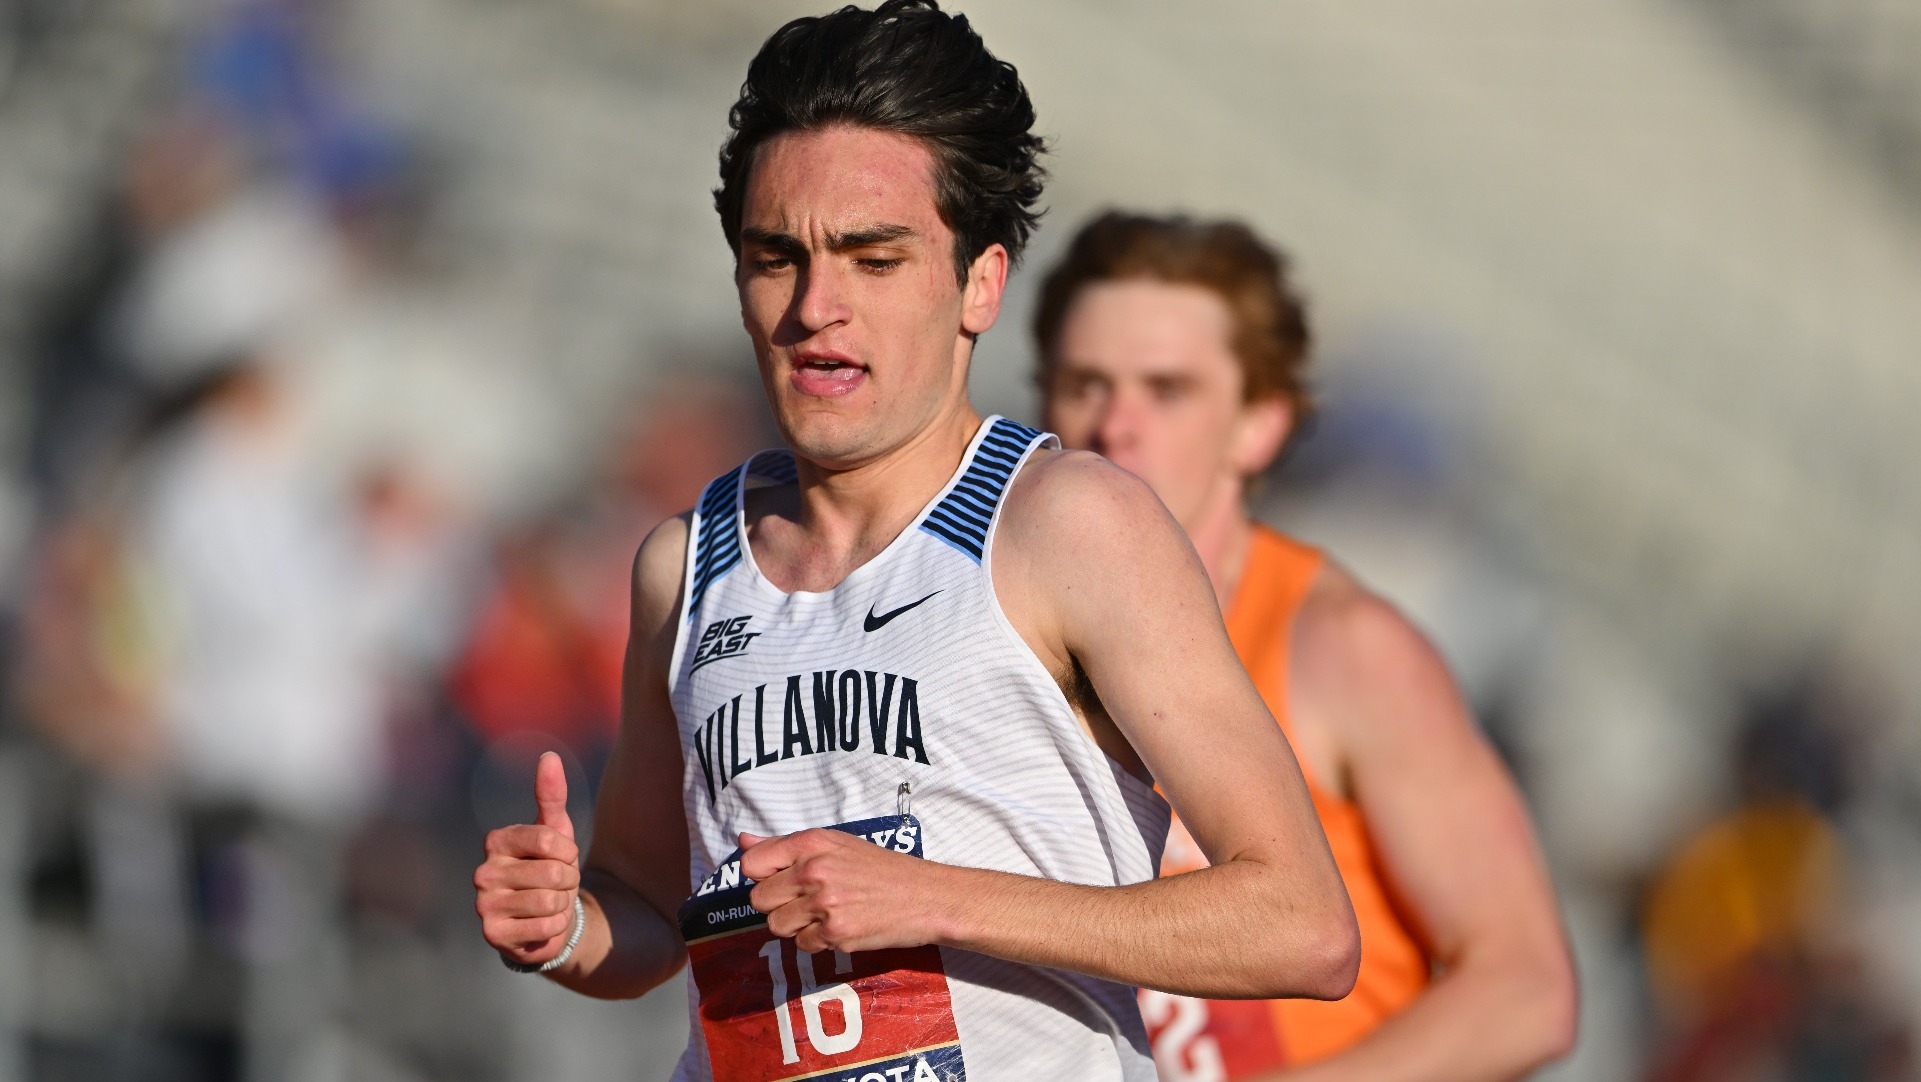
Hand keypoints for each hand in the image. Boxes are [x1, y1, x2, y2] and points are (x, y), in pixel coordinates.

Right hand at [475, 751, 581, 966]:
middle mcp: (483, 871)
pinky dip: (554, 927)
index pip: (549, 840)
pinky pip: (546, 927)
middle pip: (553, 872)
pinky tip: (542, 925)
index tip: (563, 858)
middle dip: (567, 881)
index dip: (568, 852)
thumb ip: (551, 795)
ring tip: (550, 903)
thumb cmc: (550, 868)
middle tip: (556, 886)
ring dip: (561, 904)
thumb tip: (549, 756)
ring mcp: (484, 904)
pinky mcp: (493, 935)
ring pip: (549, 901)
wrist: (547, 919)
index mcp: (496, 841)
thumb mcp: (556, 831)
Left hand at [741, 828, 941, 953]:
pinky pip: (803, 945)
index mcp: (812, 842)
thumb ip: (785, 846)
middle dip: (779, 905)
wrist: (927, 896)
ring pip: (777, 926)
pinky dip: (818, 942)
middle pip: (759, 899)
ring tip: (825, 915)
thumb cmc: (883, 869)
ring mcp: (824, 903)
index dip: (762, 877)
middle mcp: (814, 870)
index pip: (752, 863)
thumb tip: (742, 839)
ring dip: (796, 926)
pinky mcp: (835, 933)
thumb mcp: (836, 844)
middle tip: (807, 902)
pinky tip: (841, 927)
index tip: (782, 881)